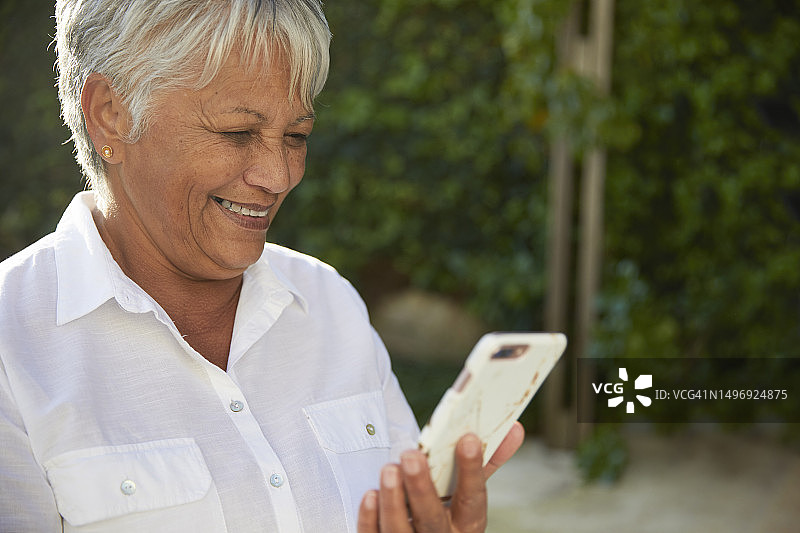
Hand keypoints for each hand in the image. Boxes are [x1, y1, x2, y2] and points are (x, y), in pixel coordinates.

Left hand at [357, 422, 524, 532]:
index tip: (468, 438)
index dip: (472, 469)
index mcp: (468, 523)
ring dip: (393, 500)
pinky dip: (370, 519)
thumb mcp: (469, 494)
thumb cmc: (447, 510)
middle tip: (411, 456)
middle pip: (432, 519)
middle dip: (422, 487)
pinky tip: (370, 494)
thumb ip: (488, 462)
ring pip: (400, 531)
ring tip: (389, 469)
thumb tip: (515, 428)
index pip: (473, 499)